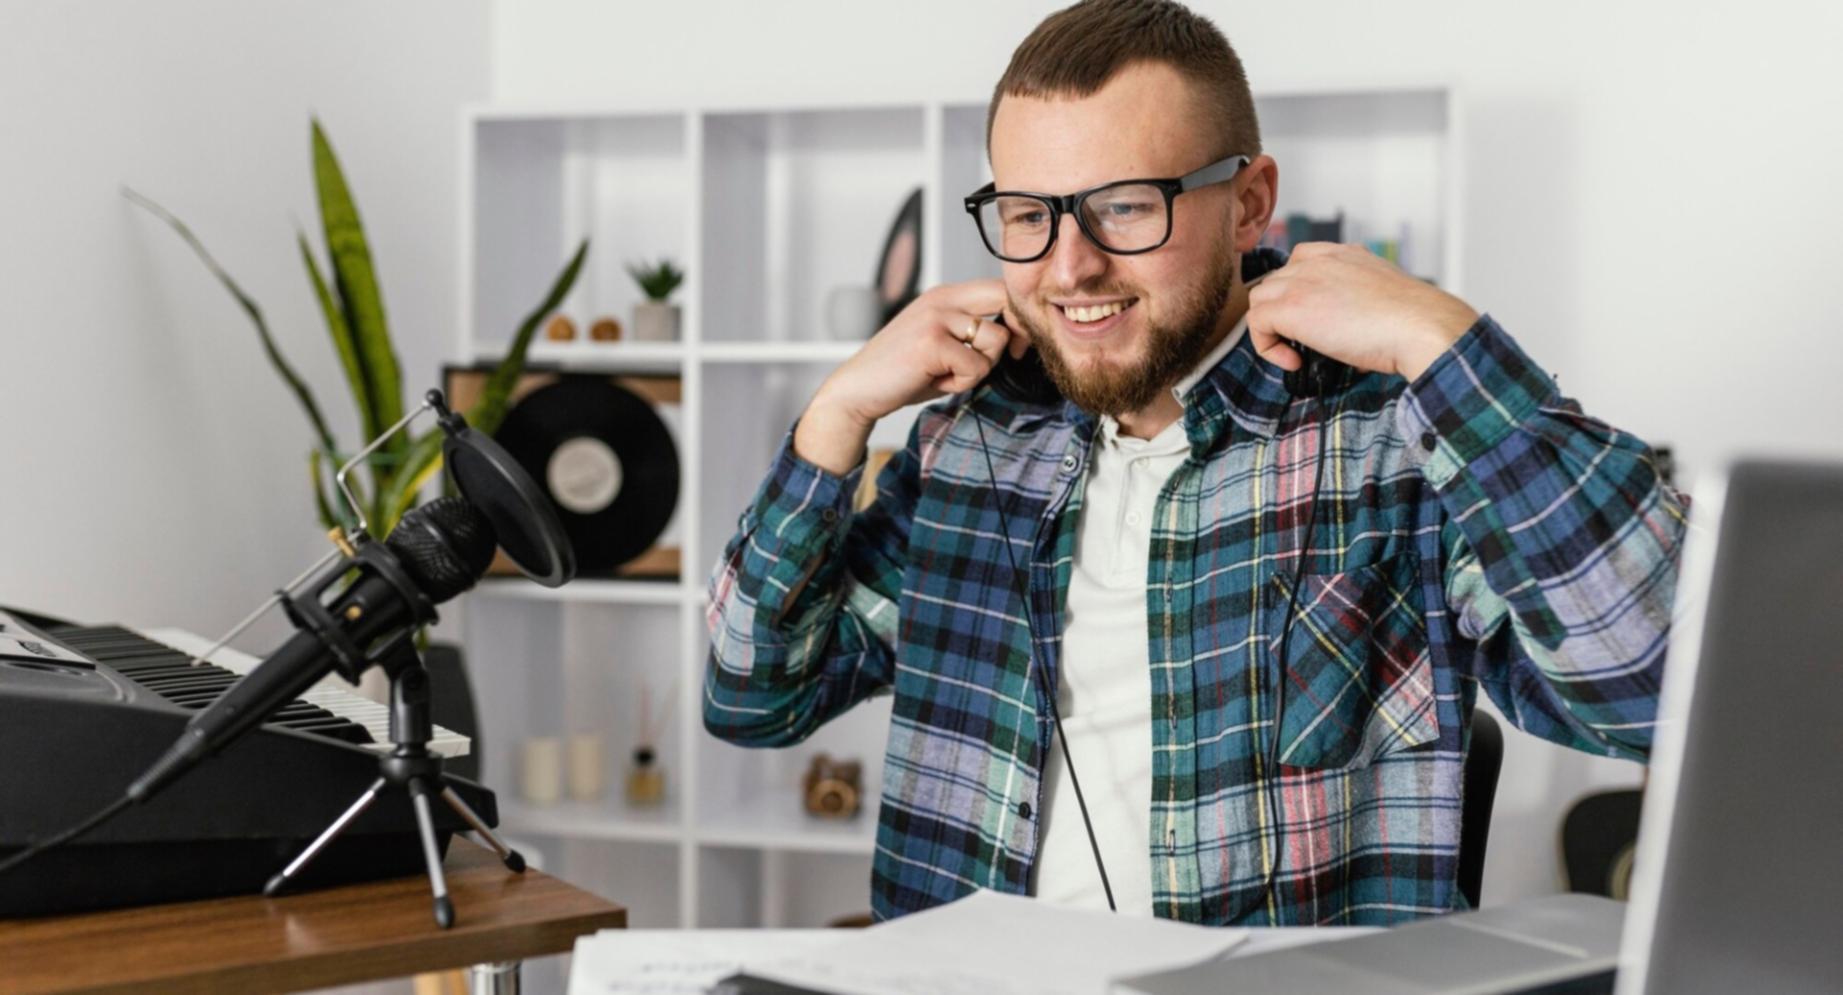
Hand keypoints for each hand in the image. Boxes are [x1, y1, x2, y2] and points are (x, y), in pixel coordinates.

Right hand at [795, 281, 1029, 473]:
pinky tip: (937, 382)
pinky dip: (962, 382)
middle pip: (1005, 299)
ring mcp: (936, 318)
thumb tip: (1018, 338)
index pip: (999, 289)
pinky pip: (976, 367)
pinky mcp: (932, 342)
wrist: (858, 390)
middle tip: (1002, 358)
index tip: (1015, 345)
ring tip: (950, 373)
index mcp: (945, 295)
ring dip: (981, 367)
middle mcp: (942, 299)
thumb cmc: (903, 373)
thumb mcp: (942, 344)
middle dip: (1015, 332)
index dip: (1017, 317)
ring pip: (995, 339)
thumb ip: (972, 334)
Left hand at [1247, 242, 1479, 381]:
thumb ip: (1355, 305)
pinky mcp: (1290, 306)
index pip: (1300, 260)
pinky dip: (1268, 347)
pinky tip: (1295, 361)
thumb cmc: (1412, 322)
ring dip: (1273, 327)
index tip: (1315, 320)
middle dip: (1284, 312)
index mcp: (1344, 253)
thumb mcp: (1382, 299)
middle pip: (1276, 281)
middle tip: (1306, 341)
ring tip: (1299, 352)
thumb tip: (1349, 342)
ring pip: (1260, 299)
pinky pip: (1256, 323)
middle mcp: (1319, 260)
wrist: (1420, 326)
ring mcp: (1302, 280)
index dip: (1299, 292)